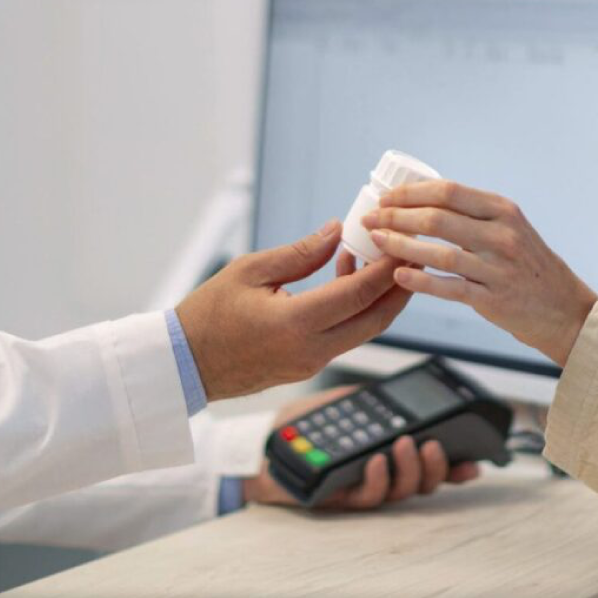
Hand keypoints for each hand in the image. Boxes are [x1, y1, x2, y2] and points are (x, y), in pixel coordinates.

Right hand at [176, 221, 411, 399]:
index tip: (403, 243)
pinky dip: (355, 310)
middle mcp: (311, 350)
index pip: (360, 294)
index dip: (388, 267)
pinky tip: (344, 280)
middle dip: (400, 287)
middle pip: (377, 319)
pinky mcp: (307, 367)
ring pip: (364, 330)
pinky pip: (344, 337)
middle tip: (412, 255)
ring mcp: (311, 363)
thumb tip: (336, 231)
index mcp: (296, 324)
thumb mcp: (250, 271)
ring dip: (378, 298)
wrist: (185, 364)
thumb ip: (300, 252)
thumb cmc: (208, 315)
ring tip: (379, 261)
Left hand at [244, 387, 481, 508]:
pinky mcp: (340, 497)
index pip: (431, 463)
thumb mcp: (346, 403)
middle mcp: (382, 474)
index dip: (456, 467)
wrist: (263, 442)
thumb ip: (374, 400)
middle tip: (435, 445)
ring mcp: (362, 487)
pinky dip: (377, 478)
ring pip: (400, 491)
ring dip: (409, 470)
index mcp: (389, 452)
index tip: (477, 462)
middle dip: (438, 467)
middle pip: (423, 482)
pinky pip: (367, 497)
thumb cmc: (305, 426)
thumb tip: (404, 394)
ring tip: (405, 444)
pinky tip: (375, 460)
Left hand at [362, 181, 597, 366]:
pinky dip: (421, 280)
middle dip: (397, 217)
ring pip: (439, 252)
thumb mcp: (511, 228)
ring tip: (377, 242)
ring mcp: (499, 268)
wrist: (565, 309)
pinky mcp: (494, 298)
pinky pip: (450, 287)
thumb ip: (474, 215)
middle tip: (372, 220)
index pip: (448, 192)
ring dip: (401, 245)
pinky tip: (398, 275)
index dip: (411, 193)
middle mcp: (503, 235)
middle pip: (438, 218)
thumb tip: (423, 200)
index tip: (386, 198)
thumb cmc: (529, 266)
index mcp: (503, 210)